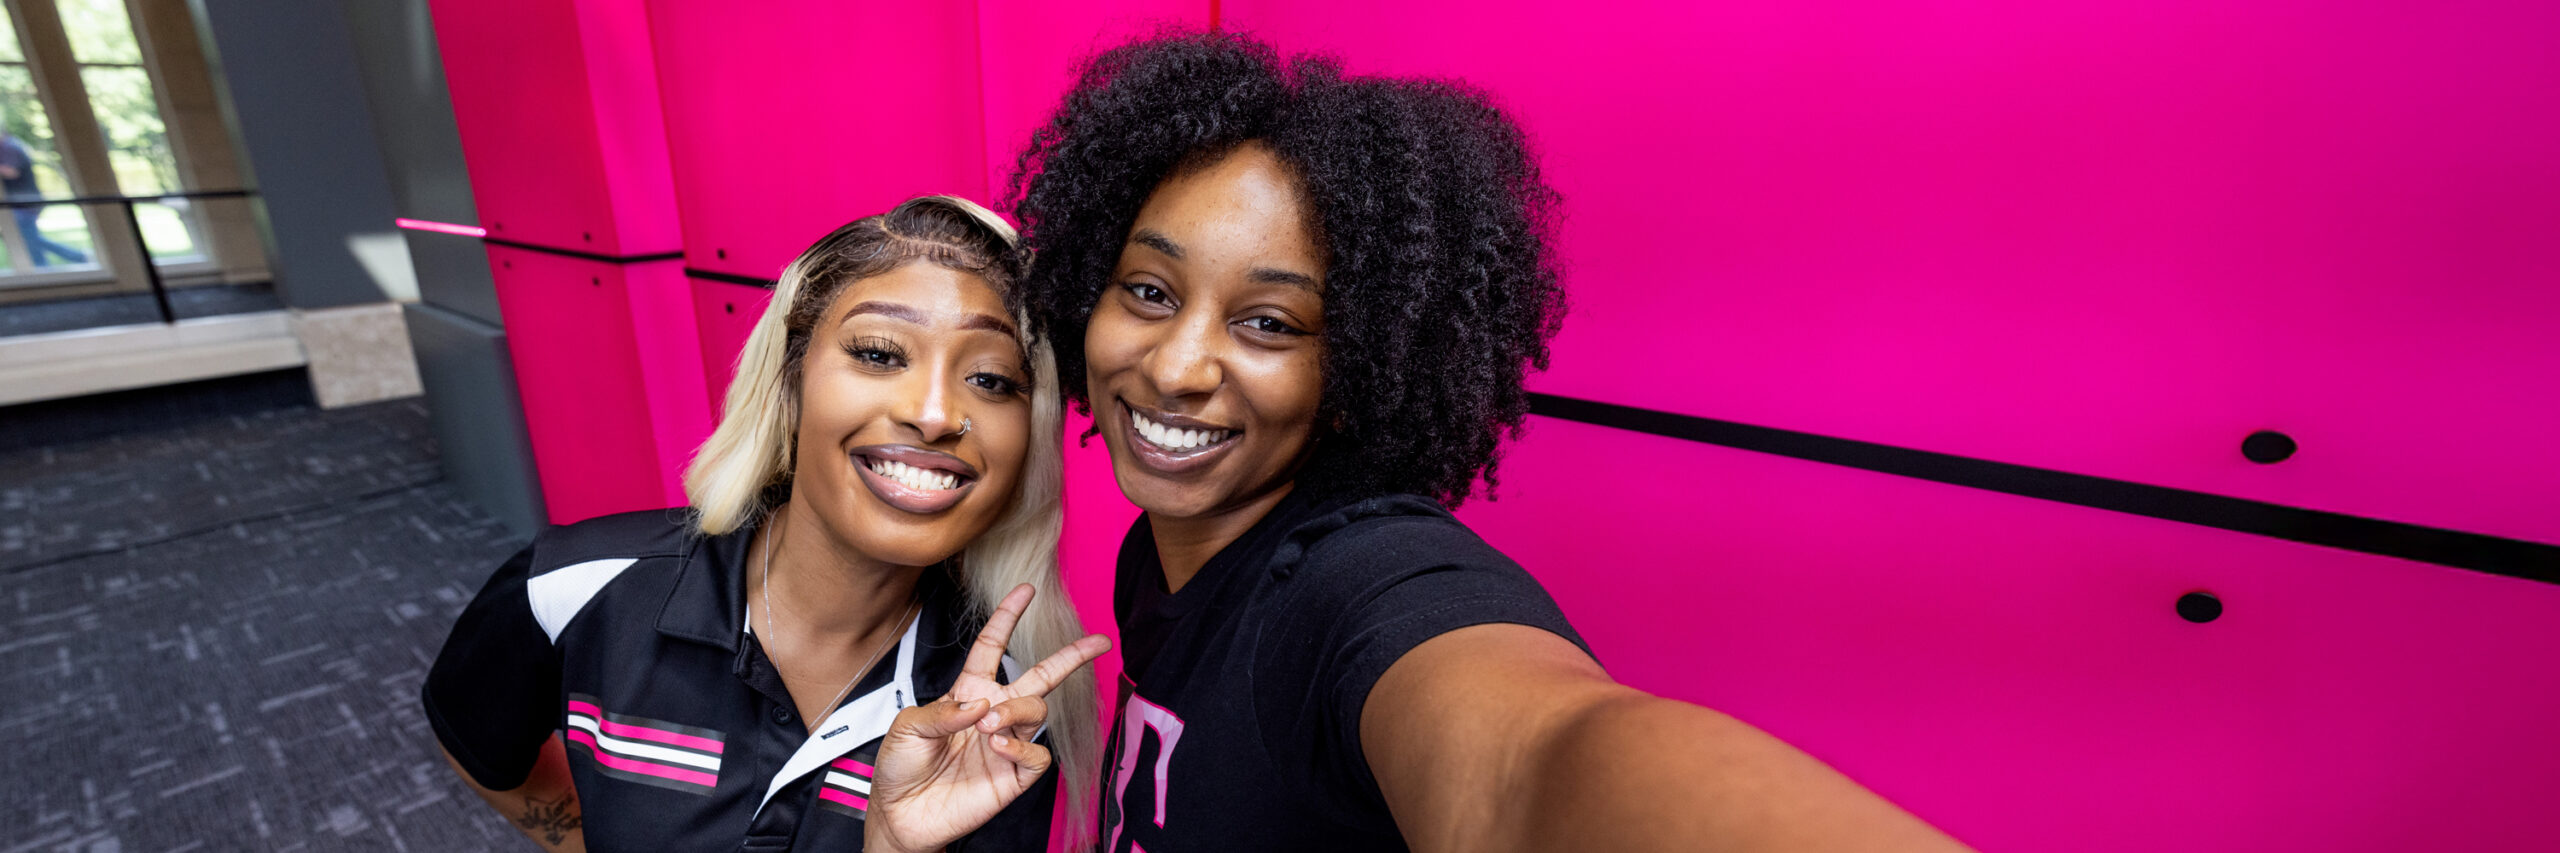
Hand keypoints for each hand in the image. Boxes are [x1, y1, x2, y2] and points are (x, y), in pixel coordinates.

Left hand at [864, 584, 1109, 852]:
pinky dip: (1020, 748)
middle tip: (1097, 642)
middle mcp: (994, 713)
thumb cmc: (899, 768)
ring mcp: (1007, 744)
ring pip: (1038, 711)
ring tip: (988, 725)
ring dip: (1016, 711)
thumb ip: (942, 712)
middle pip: (1041, 676)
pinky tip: (998, 747)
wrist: (899, 814)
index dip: (1008, 617)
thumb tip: (982, 705)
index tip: (1026, 591)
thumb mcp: (907, 728)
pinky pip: (1037, 755)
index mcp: (969, 692)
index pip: (994, 647)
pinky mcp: (1014, 776)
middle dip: (1072, 657)